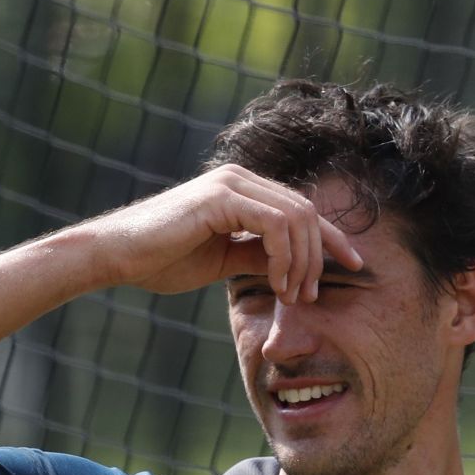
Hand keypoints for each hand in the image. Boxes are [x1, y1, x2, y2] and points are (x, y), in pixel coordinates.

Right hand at [77, 164, 363, 300]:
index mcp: (243, 190)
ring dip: (303, 261)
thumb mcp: (224, 260)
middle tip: (309, 296)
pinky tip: (278, 283)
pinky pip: (275, 224)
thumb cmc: (162, 260)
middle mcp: (241, 179)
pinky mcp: (220, 197)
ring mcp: (231, 183)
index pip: (303, 210)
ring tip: (292, 295)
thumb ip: (259, 256)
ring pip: (297, 217)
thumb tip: (294, 268)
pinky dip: (285, 256)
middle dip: (320, 256)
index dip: (334, 238)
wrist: (118, 257)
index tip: (356, 266)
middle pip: (307, 212)